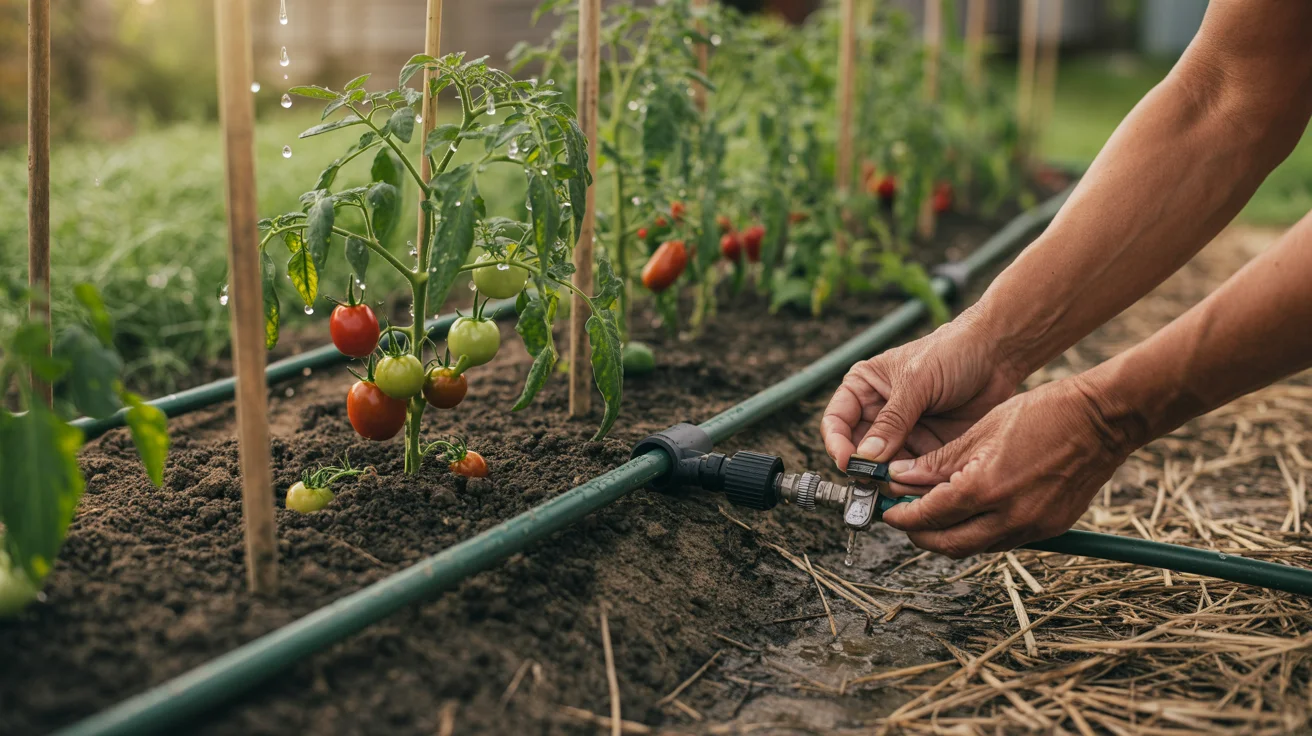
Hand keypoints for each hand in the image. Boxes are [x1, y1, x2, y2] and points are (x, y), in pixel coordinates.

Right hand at [822, 311, 1019, 471]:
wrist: (997, 355)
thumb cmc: (952, 352)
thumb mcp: (916, 382)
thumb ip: (891, 421)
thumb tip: (866, 457)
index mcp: (864, 388)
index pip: (836, 422)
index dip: (837, 445)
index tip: (848, 463)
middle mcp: (879, 413)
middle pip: (859, 451)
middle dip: (865, 469)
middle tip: (876, 482)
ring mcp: (903, 433)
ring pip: (884, 467)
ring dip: (890, 479)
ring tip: (903, 484)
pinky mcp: (928, 448)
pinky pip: (913, 472)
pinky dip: (914, 482)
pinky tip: (921, 484)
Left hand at [881, 376, 1136, 557]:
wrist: (1103, 420)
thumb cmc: (1043, 413)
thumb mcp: (982, 430)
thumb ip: (939, 461)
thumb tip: (901, 477)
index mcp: (987, 487)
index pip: (931, 515)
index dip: (903, 516)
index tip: (888, 512)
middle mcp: (1010, 516)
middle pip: (950, 545)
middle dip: (921, 536)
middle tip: (904, 519)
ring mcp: (1034, 526)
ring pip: (977, 547)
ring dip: (950, 536)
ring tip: (933, 514)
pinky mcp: (1051, 529)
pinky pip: (1004, 540)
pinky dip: (981, 532)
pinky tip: (971, 511)